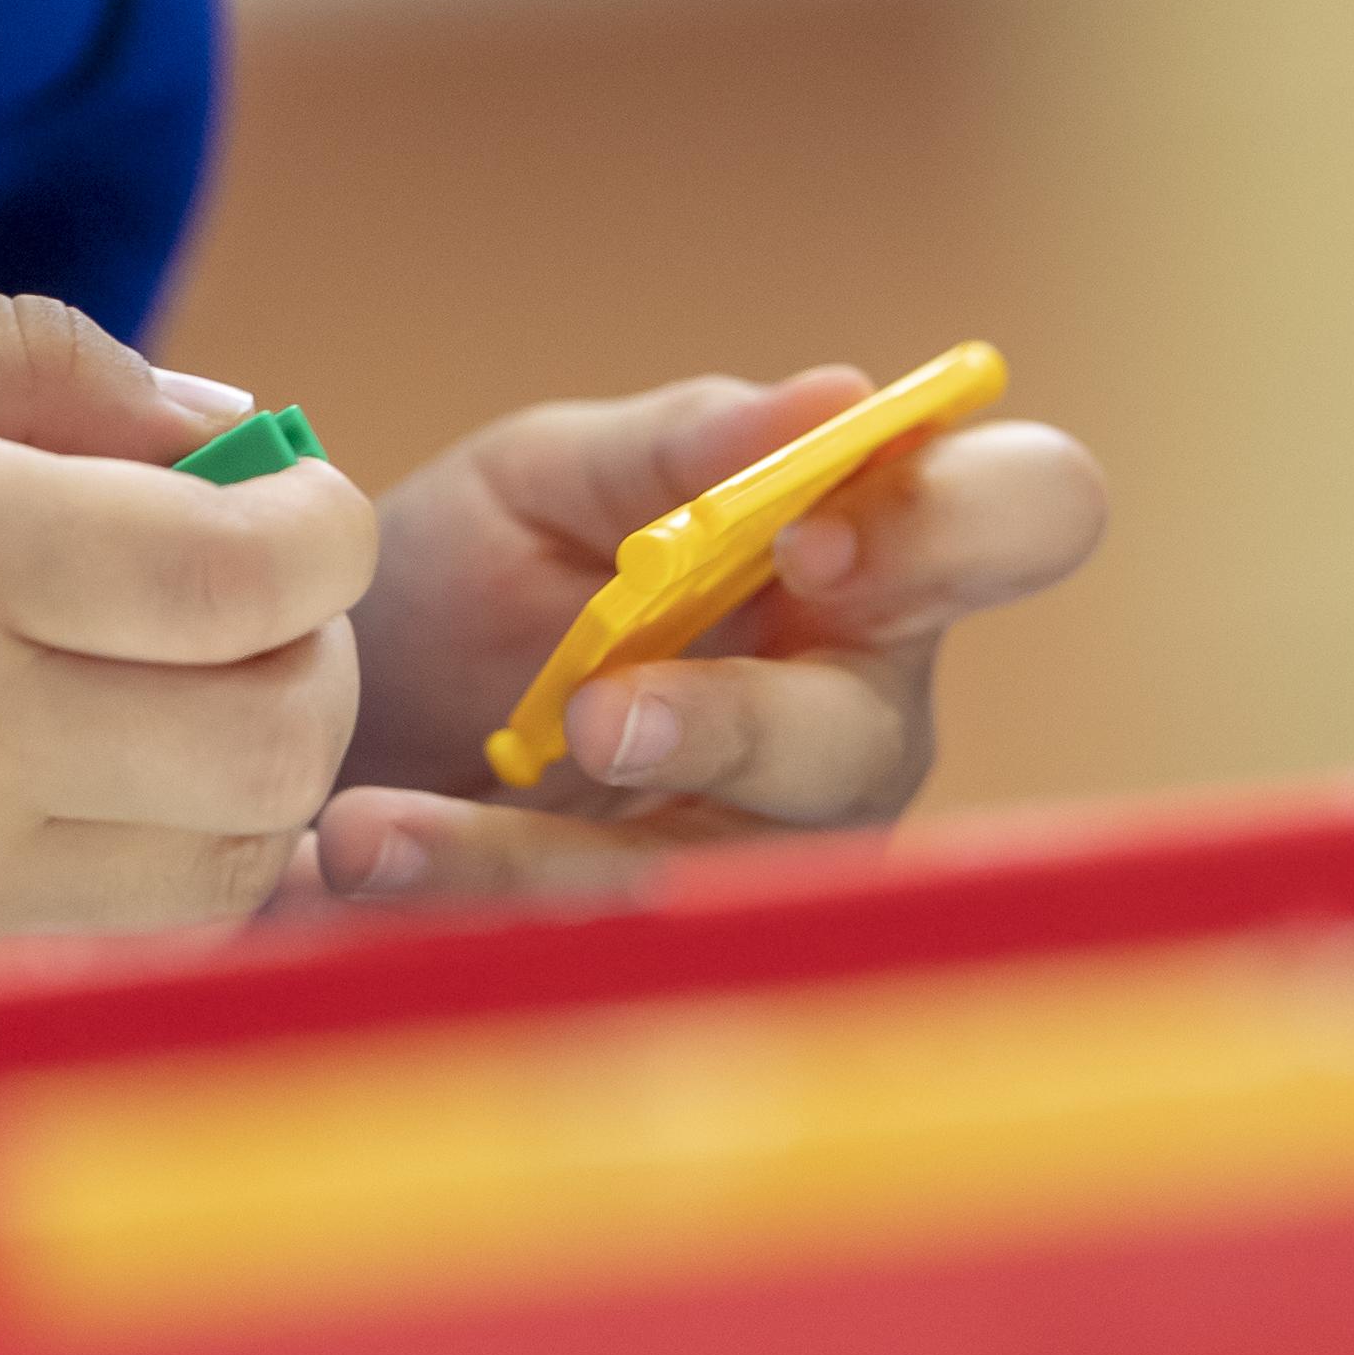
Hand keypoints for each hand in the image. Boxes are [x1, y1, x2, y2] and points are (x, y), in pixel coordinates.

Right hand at [0, 282, 375, 973]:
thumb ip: (18, 358)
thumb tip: (221, 422)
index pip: (242, 573)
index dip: (316, 525)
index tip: (286, 494)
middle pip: (272, 738)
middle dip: (309, 649)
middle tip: (248, 593)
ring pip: (220, 873)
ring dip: (247, 778)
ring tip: (167, 692)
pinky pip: (106, 958)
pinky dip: (152, 884)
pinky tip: (85, 798)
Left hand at [313, 367, 1107, 907]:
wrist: (334, 725)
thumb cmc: (480, 580)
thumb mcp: (546, 482)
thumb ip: (676, 444)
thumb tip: (838, 394)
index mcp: (867, 567)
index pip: (1019, 518)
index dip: (952, 531)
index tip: (814, 541)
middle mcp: (853, 721)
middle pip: (861, 743)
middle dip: (732, 732)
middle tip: (596, 718)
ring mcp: (773, 861)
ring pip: (711, 879)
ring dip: (536, 857)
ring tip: (371, 834)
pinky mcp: (677, 961)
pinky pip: (592, 951)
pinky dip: (461, 906)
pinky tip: (360, 861)